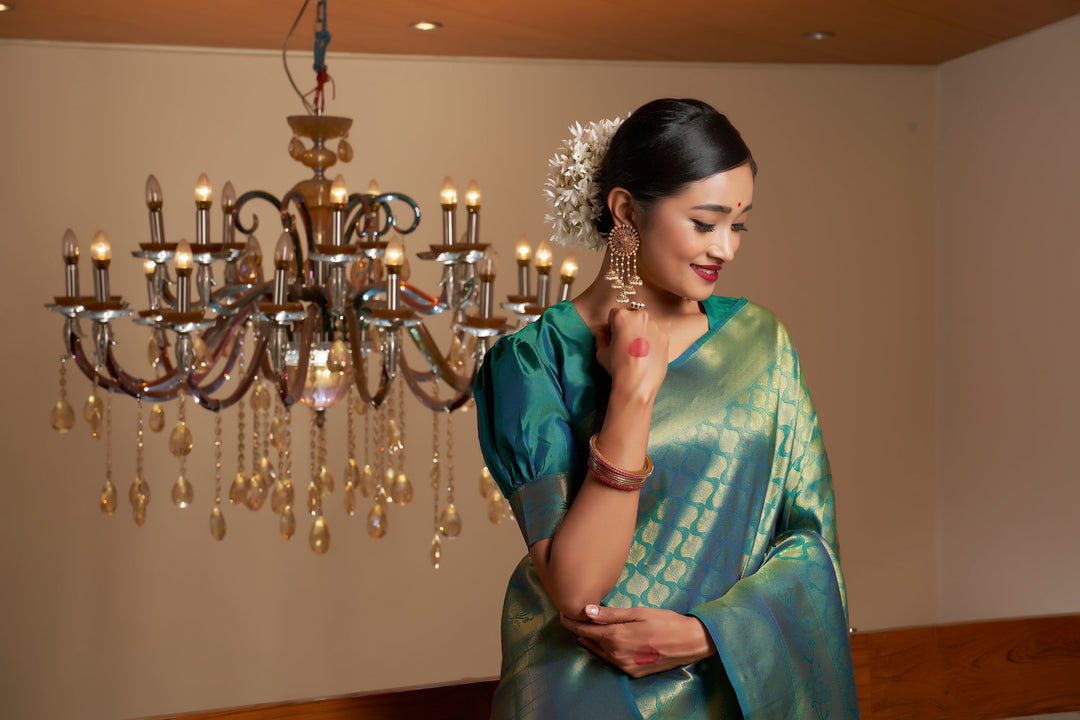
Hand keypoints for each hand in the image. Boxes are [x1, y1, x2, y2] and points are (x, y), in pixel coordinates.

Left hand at [561, 604, 715, 677]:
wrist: (690, 642)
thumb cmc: (665, 621)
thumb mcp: (638, 612)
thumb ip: (611, 614)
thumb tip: (586, 611)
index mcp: (616, 637)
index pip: (585, 630)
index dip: (572, 622)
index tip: (562, 615)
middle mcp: (617, 654)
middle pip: (590, 641)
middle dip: (580, 630)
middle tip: (571, 618)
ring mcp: (624, 666)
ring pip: (600, 652)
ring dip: (590, 641)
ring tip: (582, 630)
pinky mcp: (632, 672)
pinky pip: (612, 661)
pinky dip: (603, 650)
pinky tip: (602, 643)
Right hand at [595, 308, 668, 401]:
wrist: (638, 383)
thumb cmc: (617, 367)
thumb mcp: (601, 352)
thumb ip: (601, 338)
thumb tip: (602, 334)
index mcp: (623, 316)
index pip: (614, 314)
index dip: (611, 325)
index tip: (612, 335)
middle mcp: (641, 316)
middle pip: (631, 317)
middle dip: (627, 327)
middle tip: (624, 343)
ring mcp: (655, 326)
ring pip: (645, 326)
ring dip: (640, 333)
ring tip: (636, 351)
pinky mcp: (665, 337)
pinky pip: (655, 335)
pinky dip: (651, 342)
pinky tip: (646, 355)